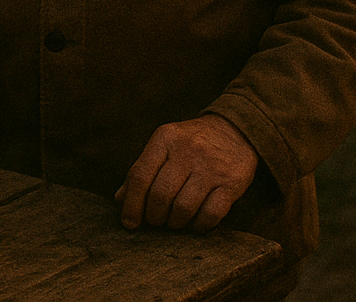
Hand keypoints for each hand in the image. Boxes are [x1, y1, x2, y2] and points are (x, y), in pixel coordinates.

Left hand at [115, 114, 256, 233]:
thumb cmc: (191, 142)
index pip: (140, 176)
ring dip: (175, 222)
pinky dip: (199, 225)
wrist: (235, 130)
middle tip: (156, 220)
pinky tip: (195, 223)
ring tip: (174, 221)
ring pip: (183, 207)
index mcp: (165, 139)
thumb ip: (143, 169)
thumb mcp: (164, 145)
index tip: (129, 222)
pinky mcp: (232, 183)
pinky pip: (211, 214)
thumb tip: (121, 199)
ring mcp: (211, 167)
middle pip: (160, 194)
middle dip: (154, 216)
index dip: (132, 204)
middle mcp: (187, 151)